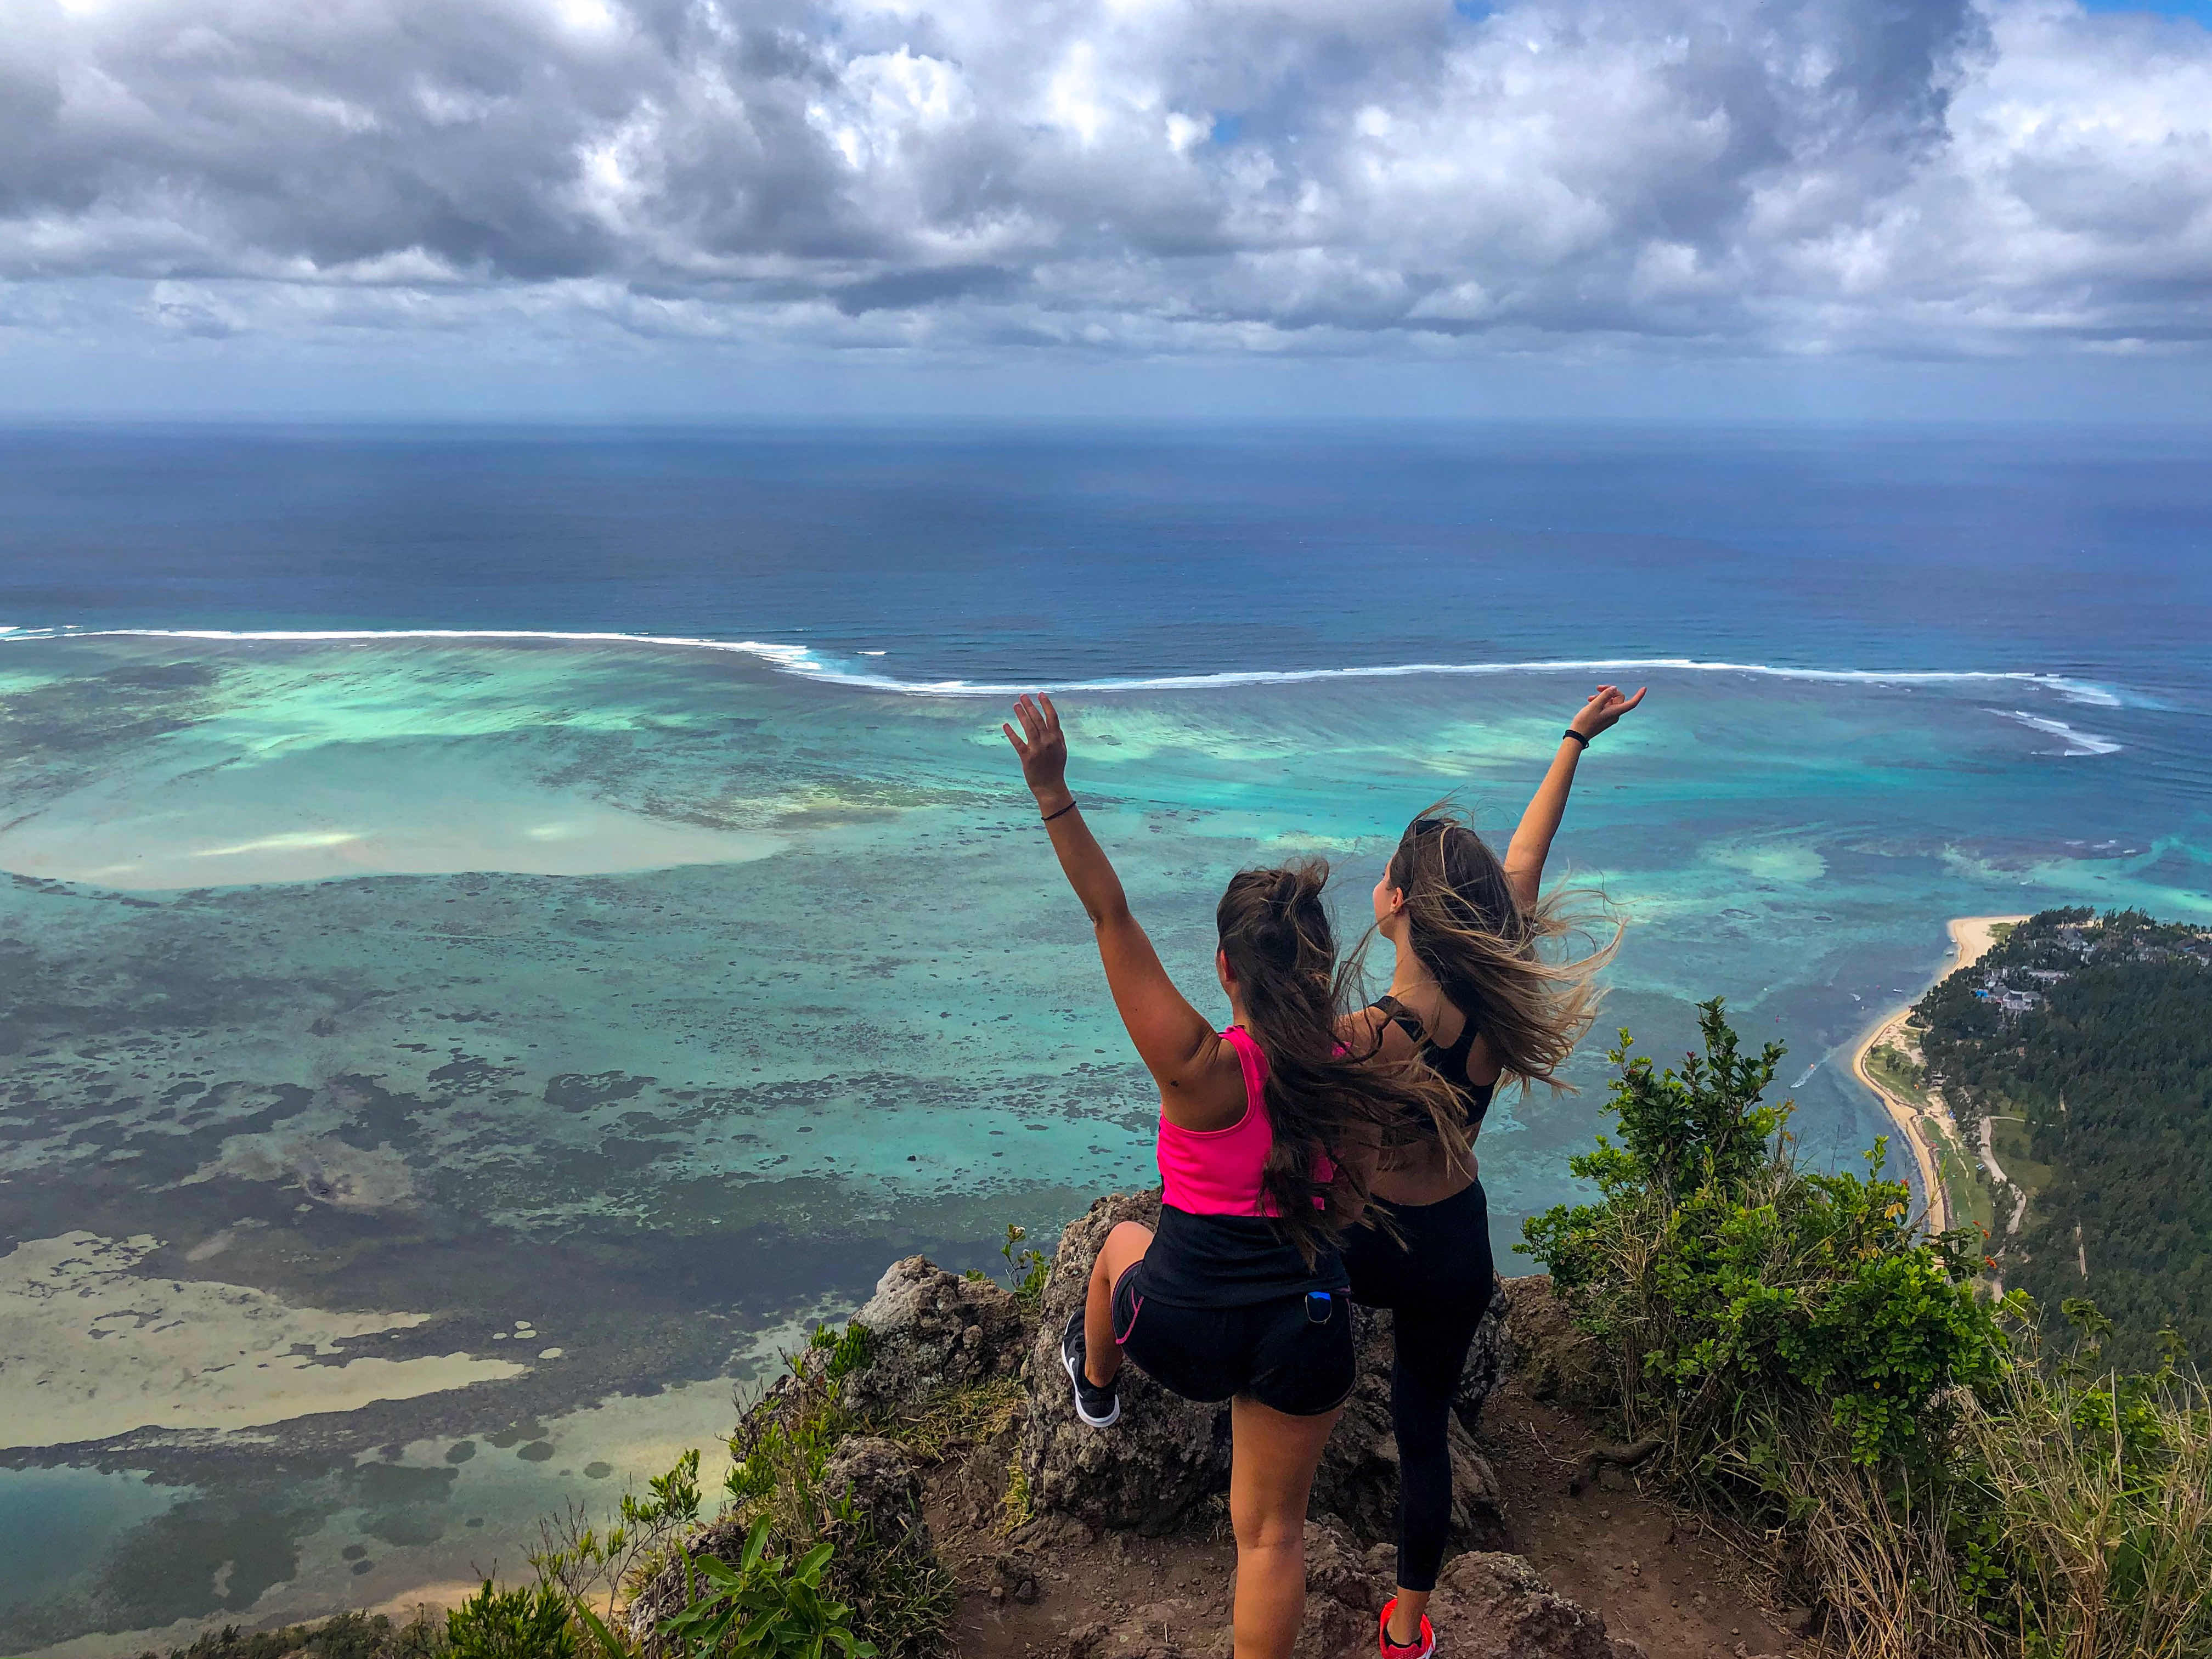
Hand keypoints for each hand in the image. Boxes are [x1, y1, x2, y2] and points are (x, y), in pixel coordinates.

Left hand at [1003, 693, 1072, 809]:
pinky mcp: (1027, 758)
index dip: (1046, 704)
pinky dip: (1011, 733)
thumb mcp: (1062, 751)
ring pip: (1028, 728)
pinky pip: (1018, 743)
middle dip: (1030, 706)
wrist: (1050, 787)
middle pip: (1038, 719)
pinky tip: (1005, 725)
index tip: (1040, 694)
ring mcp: (1037, 749)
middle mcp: (1048, 742)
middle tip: (1022, 696)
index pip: (1052, 717)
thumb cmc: (1055, 768)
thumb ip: (1059, 737)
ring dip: (1021, 715)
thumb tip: (1055, 724)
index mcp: (1057, 739)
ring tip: (1015, 705)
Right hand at [1569, 683, 1645, 739]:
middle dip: (1609, 691)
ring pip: (1610, 702)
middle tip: (1597, 688)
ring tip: (1589, 698)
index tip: (1644, 688)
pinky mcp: (1604, 718)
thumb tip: (1614, 688)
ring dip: (1601, 697)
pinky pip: (1606, 707)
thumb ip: (1605, 695)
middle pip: (1618, 698)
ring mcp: (1610, 717)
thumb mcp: (1594, 705)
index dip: (1639, 695)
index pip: (1632, 703)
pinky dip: (1600, 702)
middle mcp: (1615, 715)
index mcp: (1615, 712)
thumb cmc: (1585, 721)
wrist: (1578, 735)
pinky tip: (1590, 701)